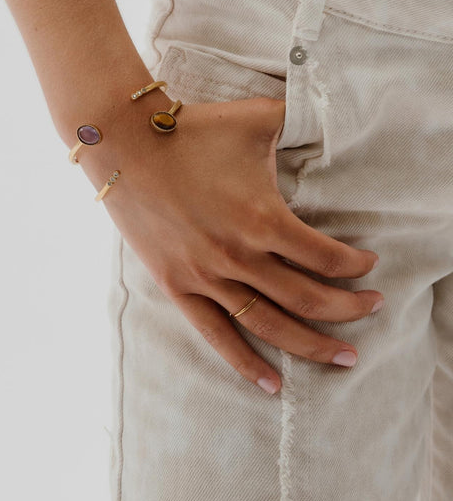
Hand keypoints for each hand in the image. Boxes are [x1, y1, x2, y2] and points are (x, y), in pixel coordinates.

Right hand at [85, 94, 382, 394]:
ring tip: (344, 359)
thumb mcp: (258, 118)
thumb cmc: (194, 129)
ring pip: (269, 325)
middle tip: (374, 311)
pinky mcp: (176, 285)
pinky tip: (271, 384)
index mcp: (264, 219)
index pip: (327, 259)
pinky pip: (216, 334)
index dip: (356, 266)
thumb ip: (302, 119)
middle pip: (308, 299)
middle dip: (350, 310)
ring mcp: (205, 276)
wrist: (125, 143)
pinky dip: (245, 363)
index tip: (369, 266)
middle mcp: (239, 257)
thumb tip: (334, 116)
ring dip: (311, 346)